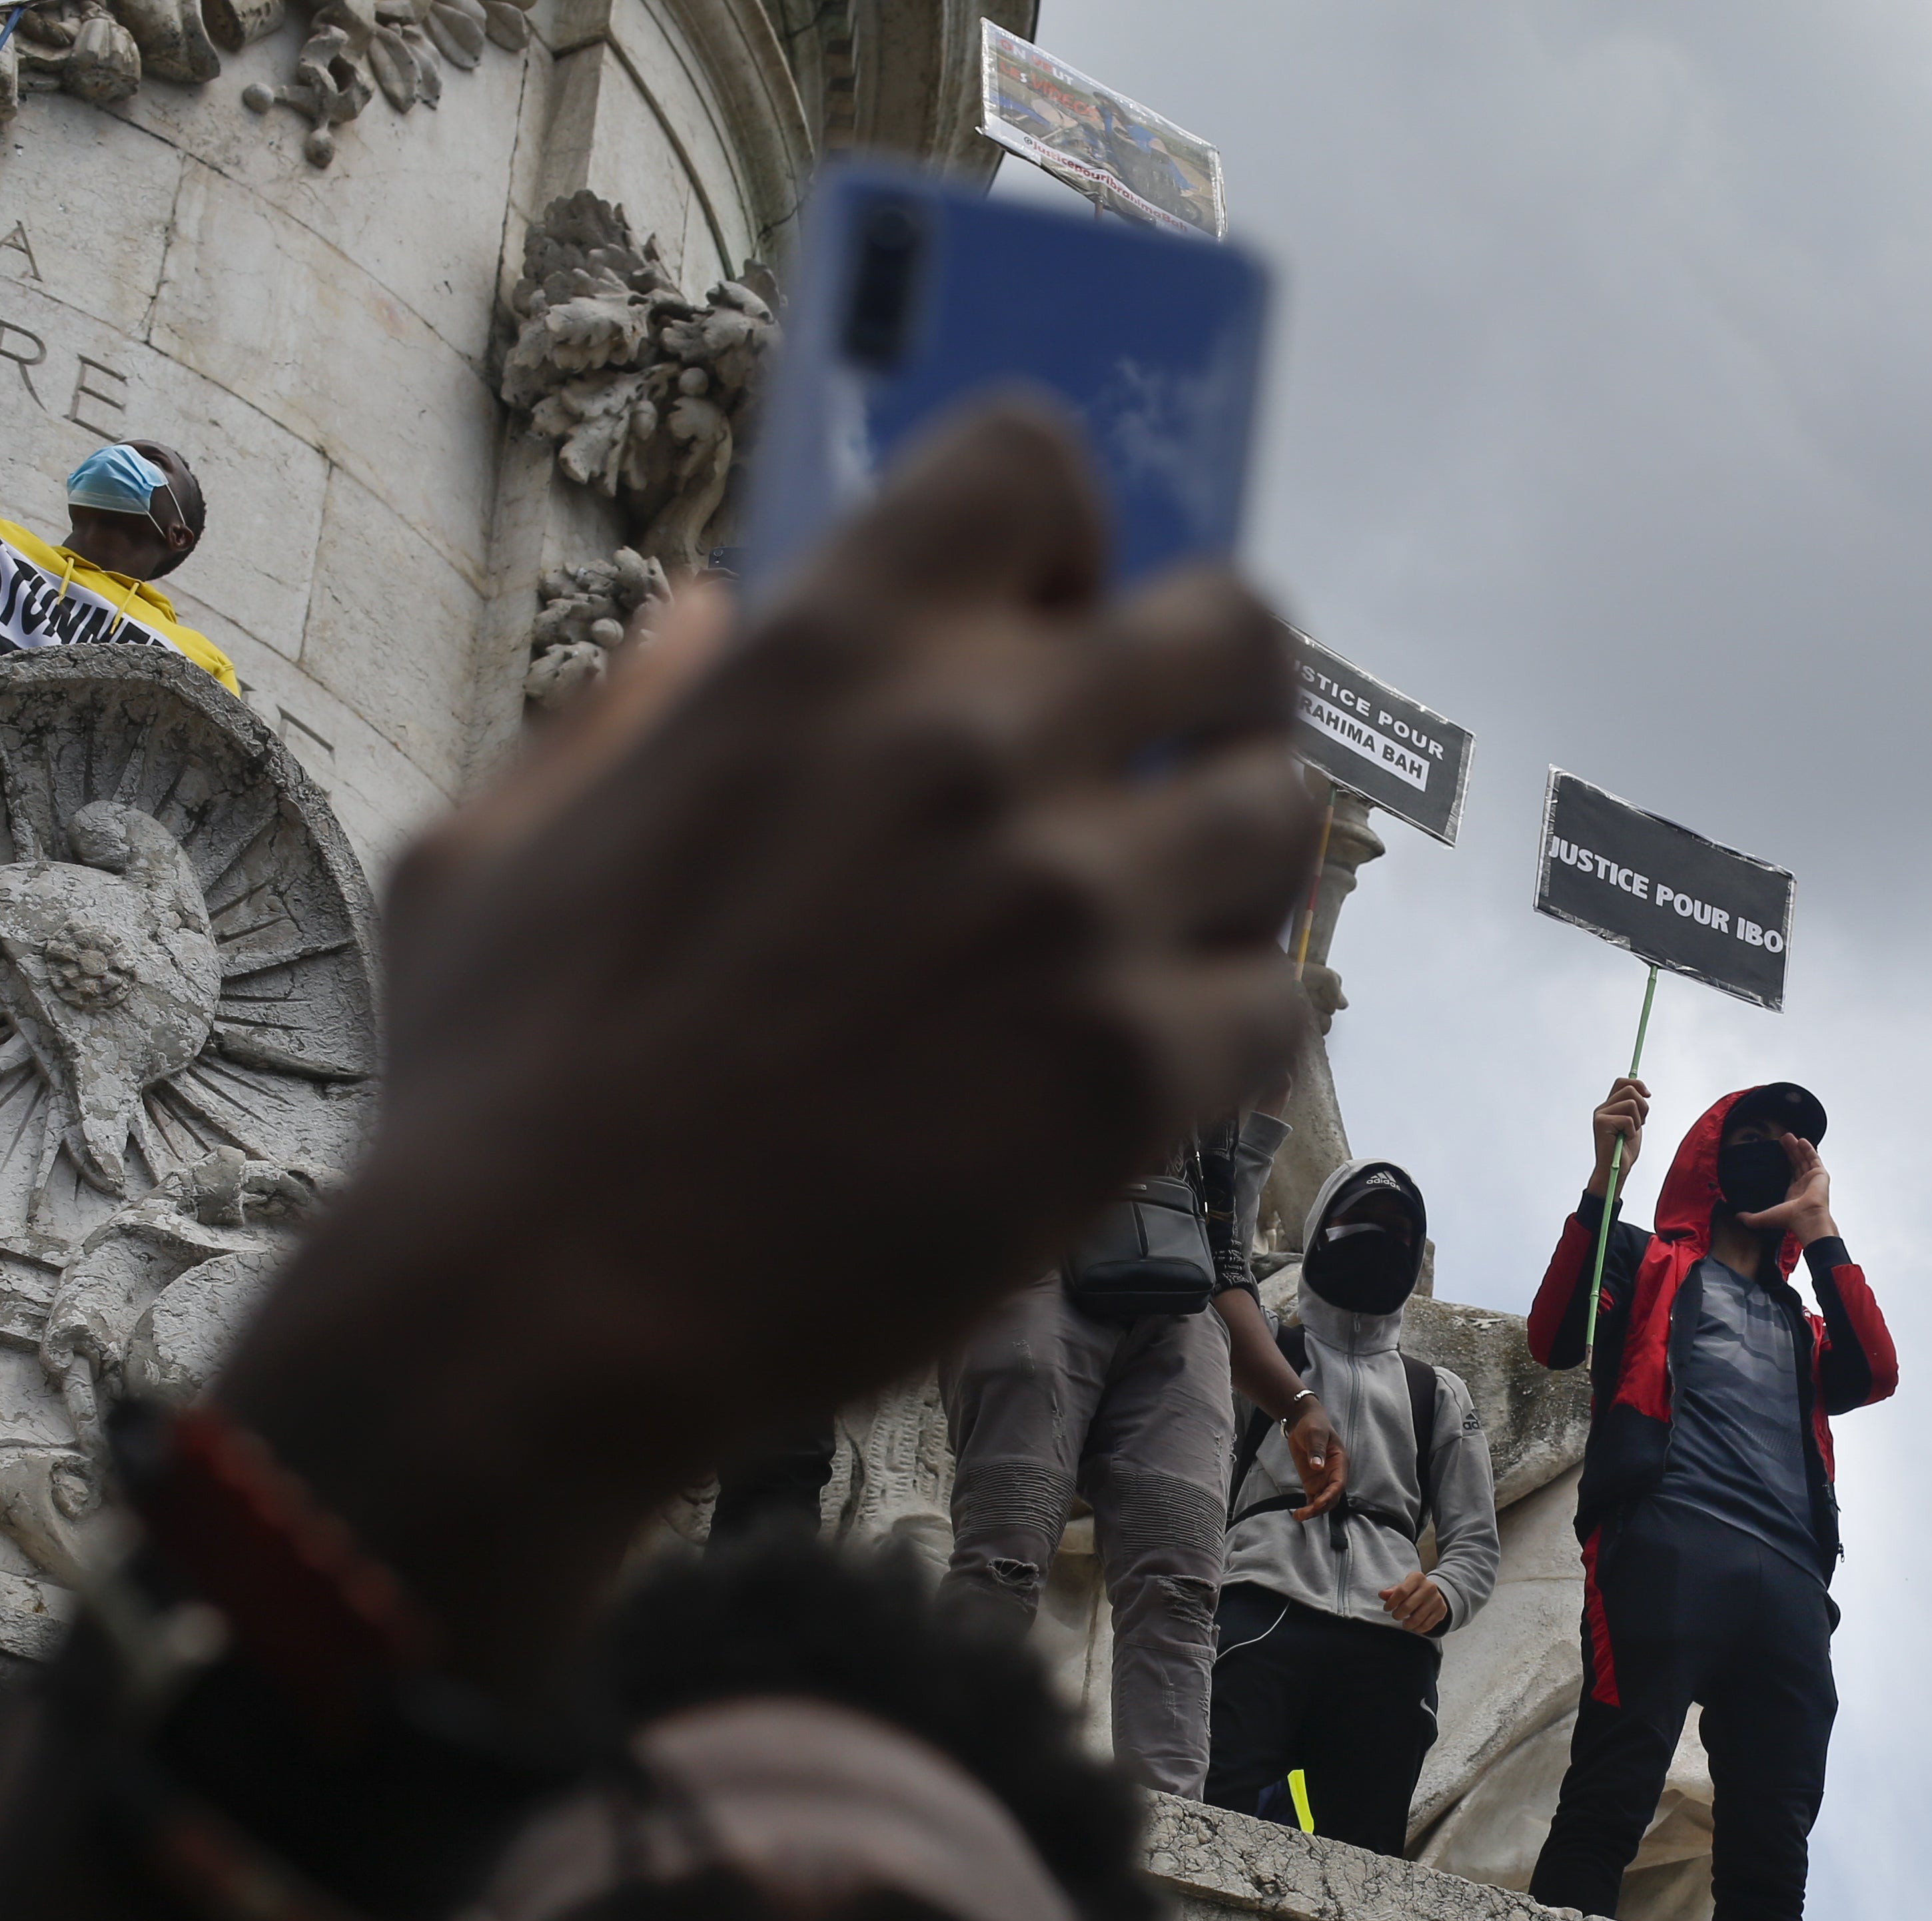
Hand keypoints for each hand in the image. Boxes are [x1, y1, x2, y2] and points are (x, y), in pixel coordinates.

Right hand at [216, 401, 1314, 1677]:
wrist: (545, 1304)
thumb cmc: (503, 1082)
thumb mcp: (505, 841)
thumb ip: (629, 711)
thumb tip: (702, 613)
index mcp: (826, 653)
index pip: (1034, 462)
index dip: (1073, 540)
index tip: (1053, 623)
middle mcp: (977, 746)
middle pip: (1233, 623)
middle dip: (1222, 693)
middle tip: (1171, 778)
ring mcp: (1071, 908)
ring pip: (1284, 815)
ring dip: (1242, 871)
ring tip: (1171, 935)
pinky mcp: (1130, 1071)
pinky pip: (1282, 1005)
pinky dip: (1239, 1033)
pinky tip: (1165, 1069)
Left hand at [1286, 1404, 1347, 1519]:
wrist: (1303, 1423)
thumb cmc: (1313, 1425)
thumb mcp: (1314, 1434)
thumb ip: (1317, 1450)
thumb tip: (1317, 1466)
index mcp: (1339, 1462)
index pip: (1339, 1484)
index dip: (1330, 1495)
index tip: (1319, 1503)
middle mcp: (1334, 1474)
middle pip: (1332, 1497)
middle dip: (1320, 1507)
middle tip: (1304, 1513)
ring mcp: (1323, 1480)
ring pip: (1322, 1501)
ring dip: (1313, 1511)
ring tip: (1298, 1516)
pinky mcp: (1312, 1483)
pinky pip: (1313, 1499)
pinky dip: (1307, 1508)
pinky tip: (1298, 1514)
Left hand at [1378, 1571, 1448, 1635]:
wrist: (1433, 1593)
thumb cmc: (1413, 1591)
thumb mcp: (1402, 1587)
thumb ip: (1391, 1592)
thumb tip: (1382, 1594)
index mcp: (1417, 1577)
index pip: (1401, 1591)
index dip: (1391, 1603)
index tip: (1387, 1608)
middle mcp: (1429, 1586)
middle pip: (1408, 1606)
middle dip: (1398, 1614)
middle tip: (1396, 1616)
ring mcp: (1437, 1599)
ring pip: (1418, 1618)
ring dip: (1408, 1624)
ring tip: (1405, 1624)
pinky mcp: (1442, 1610)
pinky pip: (1427, 1624)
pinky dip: (1418, 1629)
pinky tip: (1415, 1627)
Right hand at [1591, 1077, 1649, 1189]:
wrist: (1617, 1169)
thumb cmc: (1625, 1150)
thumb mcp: (1634, 1123)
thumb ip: (1635, 1108)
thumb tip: (1644, 1091)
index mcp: (1609, 1106)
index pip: (1622, 1082)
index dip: (1637, 1084)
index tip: (1648, 1095)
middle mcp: (1603, 1108)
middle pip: (1630, 1089)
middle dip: (1643, 1106)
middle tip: (1641, 1123)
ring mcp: (1601, 1115)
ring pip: (1631, 1103)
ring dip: (1638, 1120)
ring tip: (1631, 1133)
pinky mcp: (1602, 1123)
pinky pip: (1628, 1119)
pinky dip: (1632, 1131)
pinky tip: (1625, 1139)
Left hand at [1735, 1133, 1836, 1245]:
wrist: (1806, 1218)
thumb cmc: (1789, 1219)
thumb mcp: (1763, 1218)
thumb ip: (1749, 1218)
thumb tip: (1736, 1217)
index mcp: (1794, 1195)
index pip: (1790, 1174)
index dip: (1784, 1163)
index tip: (1777, 1153)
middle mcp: (1805, 1186)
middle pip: (1796, 1164)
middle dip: (1790, 1151)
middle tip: (1782, 1140)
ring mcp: (1813, 1180)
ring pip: (1804, 1159)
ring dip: (1797, 1148)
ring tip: (1789, 1136)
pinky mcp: (1820, 1174)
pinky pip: (1814, 1158)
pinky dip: (1809, 1149)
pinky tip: (1801, 1140)